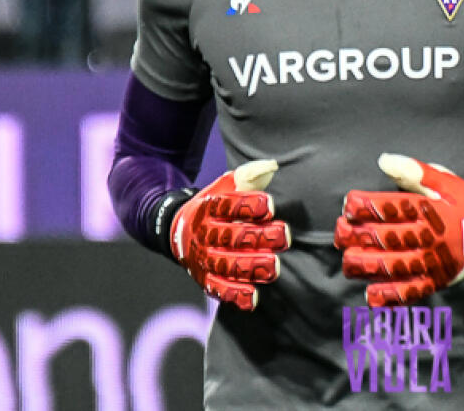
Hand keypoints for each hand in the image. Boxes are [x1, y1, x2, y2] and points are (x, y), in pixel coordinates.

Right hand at [169, 159, 290, 310]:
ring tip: (274, 266)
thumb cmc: (215, 206)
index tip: (270, 205)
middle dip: (258, 238)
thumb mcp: (226, 186)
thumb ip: (248, 176)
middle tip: (284, 236)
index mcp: (208, 207)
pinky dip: (234, 295)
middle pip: (230, 237)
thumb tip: (272, 166)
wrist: (179, 230)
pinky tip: (252, 297)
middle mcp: (203, 234)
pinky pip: (218, 289)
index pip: (227, 205)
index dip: (248, 205)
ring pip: (225, 265)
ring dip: (250, 267)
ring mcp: (203, 258)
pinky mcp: (204, 280)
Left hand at [335, 154, 463, 306]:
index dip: (366, 206)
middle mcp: (429, 237)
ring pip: (395, 266)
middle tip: (339, 233)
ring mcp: (433, 262)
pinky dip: (391, 295)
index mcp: (430, 210)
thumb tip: (384, 160)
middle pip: (387, 238)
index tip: (348, 204)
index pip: (392, 207)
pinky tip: (371, 294)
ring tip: (348, 262)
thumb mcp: (445, 181)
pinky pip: (412, 290)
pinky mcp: (437, 280)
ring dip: (368, 265)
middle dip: (359, 236)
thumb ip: (414, 172)